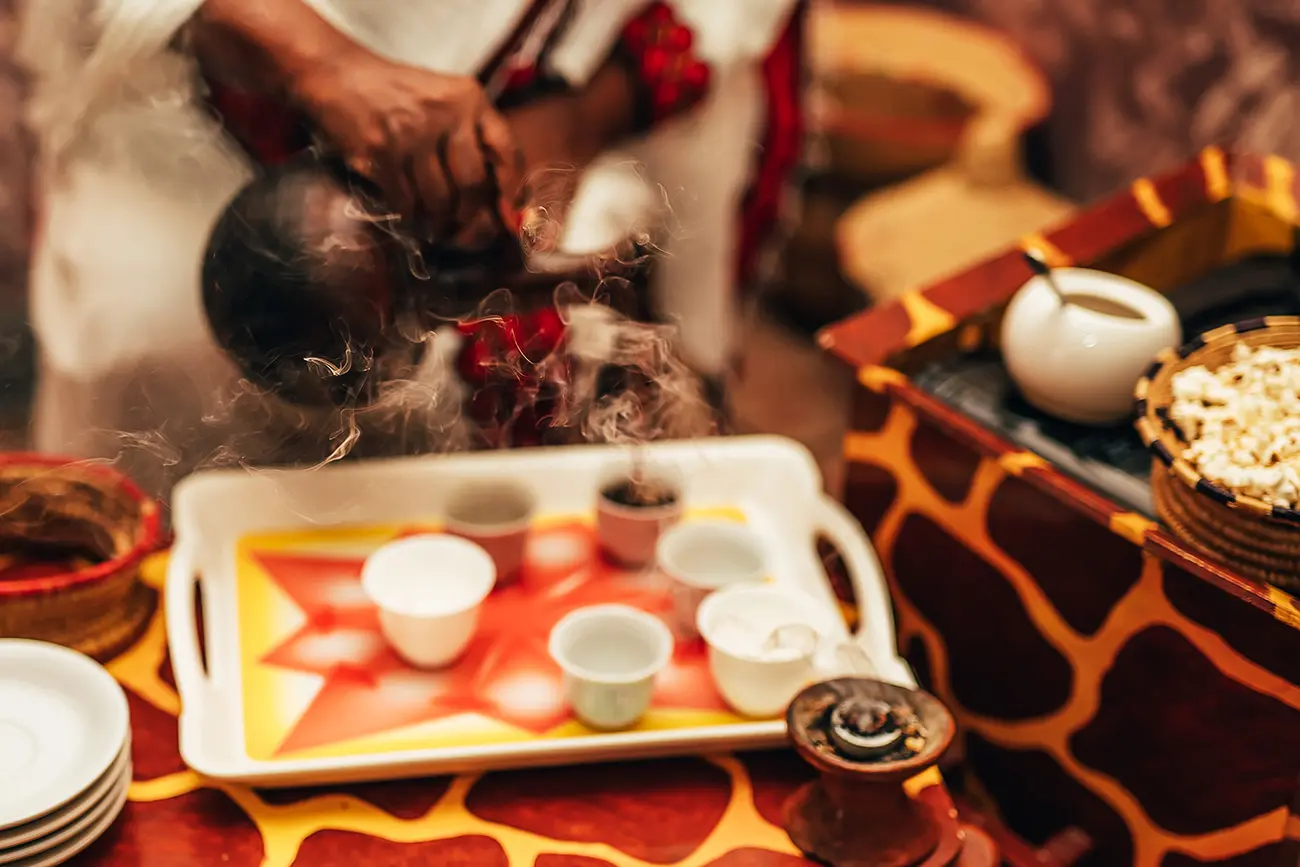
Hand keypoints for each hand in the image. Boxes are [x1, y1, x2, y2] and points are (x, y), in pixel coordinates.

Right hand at [288, 48, 522, 246]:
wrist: (338, 74)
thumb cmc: (397, 95)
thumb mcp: (444, 100)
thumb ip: (472, 138)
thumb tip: (499, 201)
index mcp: (469, 99)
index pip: (507, 151)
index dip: (513, 191)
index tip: (510, 216)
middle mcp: (445, 113)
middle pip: (472, 186)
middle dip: (469, 217)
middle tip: (463, 231)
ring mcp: (412, 133)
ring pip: (439, 200)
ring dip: (438, 223)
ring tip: (435, 226)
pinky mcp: (382, 152)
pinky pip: (407, 202)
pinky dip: (412, 218)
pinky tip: (411, 216)